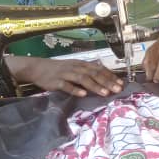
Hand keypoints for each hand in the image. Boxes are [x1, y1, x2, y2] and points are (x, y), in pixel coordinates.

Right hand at [8, 55, 123, 97]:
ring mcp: (66, 74)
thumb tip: (104, 79)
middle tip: (118, 89)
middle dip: (107, 82)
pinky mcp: (56, 82)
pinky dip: (75, 89)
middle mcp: (75, 68)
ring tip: (105, 93)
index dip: (110, 76)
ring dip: (95, 86)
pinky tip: (83, 94)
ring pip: (83, 79)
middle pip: (94, 74)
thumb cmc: (59, 69)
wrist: (37, 68)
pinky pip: (67, 85)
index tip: (121, 83)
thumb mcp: (74, 67)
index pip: (99, 69)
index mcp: (81, 64)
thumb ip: (87, 72)